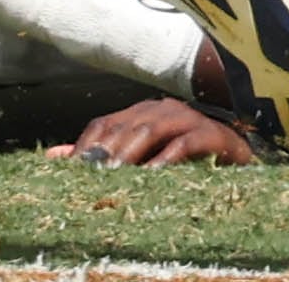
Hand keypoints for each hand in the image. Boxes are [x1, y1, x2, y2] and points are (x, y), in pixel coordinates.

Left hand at [51, 100, 258, 166]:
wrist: (235, 158)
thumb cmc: (183, 159)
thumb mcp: (138, 158)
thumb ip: (99, 155)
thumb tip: (52, 156)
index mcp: (142, 112)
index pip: (105, 123)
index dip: (86, 146)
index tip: (69, 173)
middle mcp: (163, 109)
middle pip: (126, 125)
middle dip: (105, 151)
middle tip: (90, 179)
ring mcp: (188, 119)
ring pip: (152, 128)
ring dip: (131, 152)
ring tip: (115, 176)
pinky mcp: (212, 134)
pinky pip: (185, 142)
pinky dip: (167, 158)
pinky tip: (154, 175)